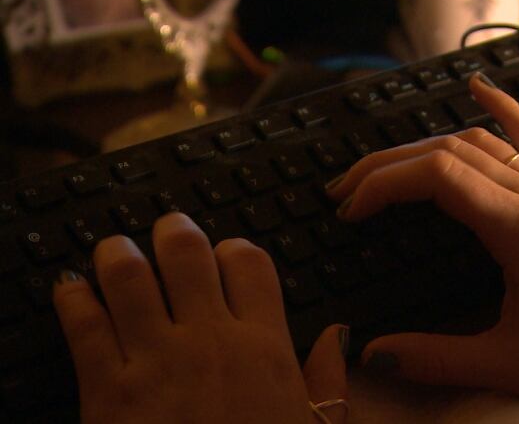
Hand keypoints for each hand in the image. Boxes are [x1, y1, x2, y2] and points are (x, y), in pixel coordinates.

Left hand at [53, 213, 347, 423]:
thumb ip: (329, 377)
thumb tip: (339, 334)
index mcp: (264, 346)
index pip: (249, 263)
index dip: (233, 248)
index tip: (224, 255)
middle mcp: (210, 341)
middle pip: (186, 252)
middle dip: (174, 231)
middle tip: (166, 231)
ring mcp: (156, 362)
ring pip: (129, 274)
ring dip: (117, 254)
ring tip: (114, 251)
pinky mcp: (107, 393)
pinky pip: (83, 325)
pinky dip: (71, 299)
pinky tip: (71, 291)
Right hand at [326, 73, 518, 394]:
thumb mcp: (510, 362)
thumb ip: (438, 359)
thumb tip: (376, 353)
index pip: (438, 175)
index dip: (385, 183)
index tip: (352, 209)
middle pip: (447, 151)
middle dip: (387, 165)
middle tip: (345, 190)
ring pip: (478, 140)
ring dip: (422, 146)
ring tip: (382, 166)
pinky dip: (502, 106)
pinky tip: (478, 86)